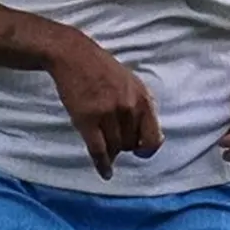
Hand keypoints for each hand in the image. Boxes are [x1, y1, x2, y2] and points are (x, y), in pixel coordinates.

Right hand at [46, 31, 162, 179]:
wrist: (75, 56)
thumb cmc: (104, 71)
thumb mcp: (133, 84)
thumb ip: (143, 108)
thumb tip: (154, 139)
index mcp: (143, 99)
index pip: (153, 137)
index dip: (147, 148)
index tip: (140, 152)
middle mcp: (129, 108)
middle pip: (131, 144)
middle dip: (123, 145)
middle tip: (113, 138)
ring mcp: (108, 114)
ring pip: (114, 148)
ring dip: (111, 152)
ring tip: (104, 146)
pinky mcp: (87, 120)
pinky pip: (98, 151)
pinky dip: (102, 165)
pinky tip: (105, 173)